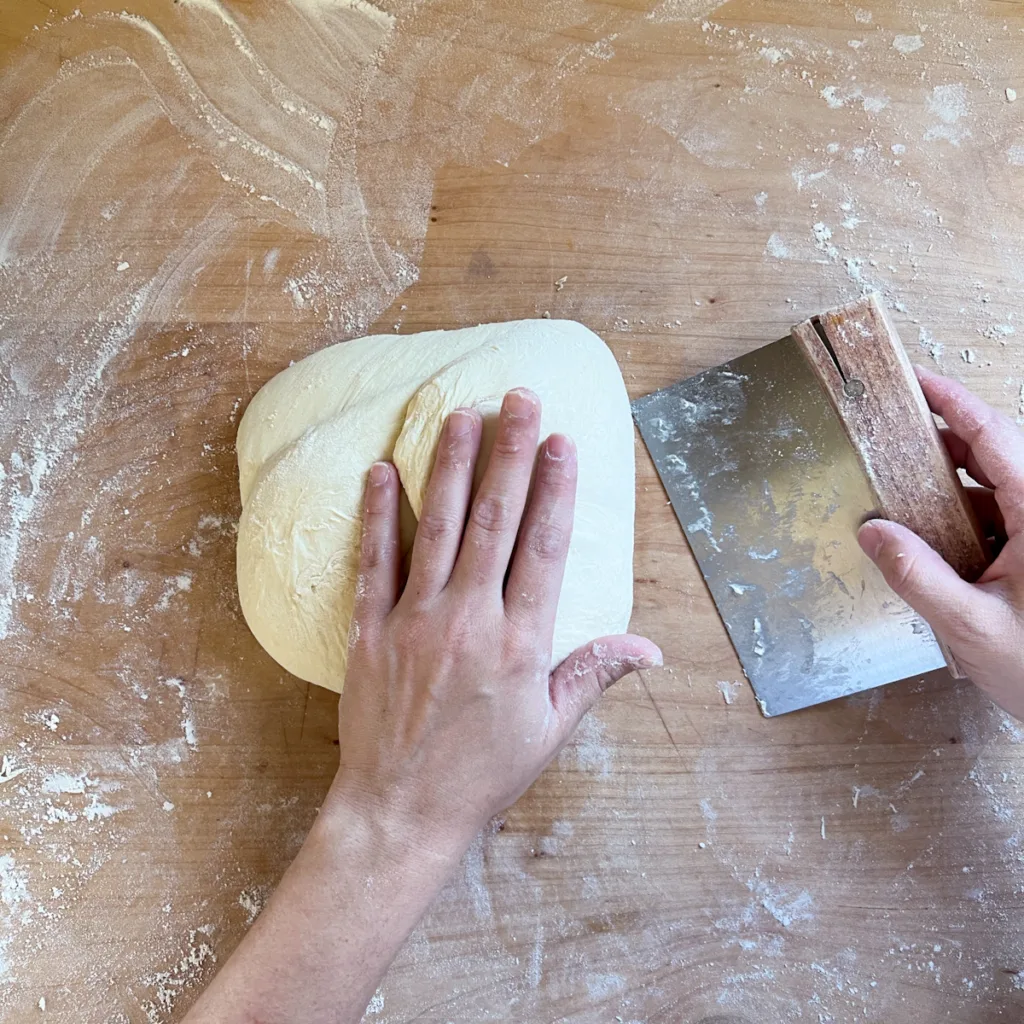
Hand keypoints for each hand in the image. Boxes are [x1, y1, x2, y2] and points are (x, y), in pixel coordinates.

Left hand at [331, 387, 660, 845]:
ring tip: (459, 413)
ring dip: (448, 466)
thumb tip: (650, 647)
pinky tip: (381, 471)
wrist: (400, 813)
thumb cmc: (481, 775)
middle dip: (508, 453)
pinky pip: (373, 563)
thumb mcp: (550, 729)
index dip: (555, 489)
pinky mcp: (370, 633)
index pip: (545, 548)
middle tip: (517, 398)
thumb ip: (593, 675)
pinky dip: (377, 515)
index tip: (561, 441)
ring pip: (436, 528)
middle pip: (494, 521)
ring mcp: (415, 623)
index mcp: (521, 643)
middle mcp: (469, 621)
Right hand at [858, 365, 1023, 718]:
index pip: (994, 437)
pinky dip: (963, 518)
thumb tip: (873, 533)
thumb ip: (918, 576)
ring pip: (996, 489)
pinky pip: (1000, 520)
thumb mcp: (972, 626)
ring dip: (950, 484)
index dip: (954, 402)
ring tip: (900, 485)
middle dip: (942, 440)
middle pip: (995, 456)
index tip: (916, 380)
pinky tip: (929, 536)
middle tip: (891, 432)